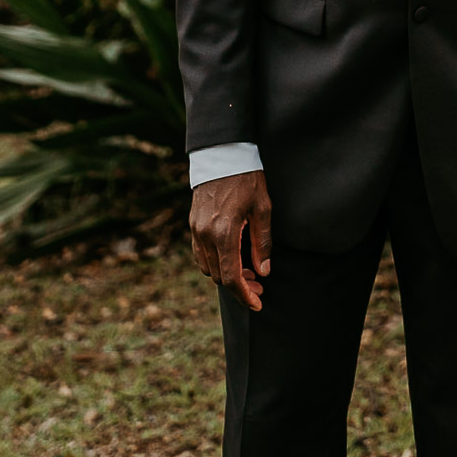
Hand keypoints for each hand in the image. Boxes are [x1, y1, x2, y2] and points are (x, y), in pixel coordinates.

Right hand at [190, 170, 272, 311]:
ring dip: (226, 275)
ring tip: (247, 273)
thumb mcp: (262, 208)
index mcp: (224, 233)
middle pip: (218, 276)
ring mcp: (196, 230)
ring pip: (207, 268)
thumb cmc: (246, 178)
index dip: (245, 295)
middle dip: (239, 286)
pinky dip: (214, 262)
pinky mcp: (193, 224)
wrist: (222, 153)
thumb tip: (263, 271)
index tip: (257, 303)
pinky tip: (231, 257)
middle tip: (258, 286)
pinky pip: (201, 254)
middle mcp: (205, 235)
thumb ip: (262, 242)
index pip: (231, 277)